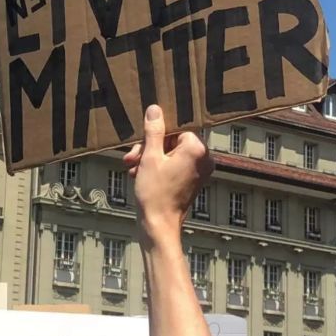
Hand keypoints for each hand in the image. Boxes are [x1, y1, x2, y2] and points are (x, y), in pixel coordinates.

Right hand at [124, 105, 213, 244]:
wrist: (159, 226)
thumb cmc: (155, 194)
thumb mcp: (149, 158)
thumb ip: (153, 131)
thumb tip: (155, 109)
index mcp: (196, 149)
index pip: (175, 128)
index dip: (155, 136)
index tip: (141, 144)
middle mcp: (203, 159)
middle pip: (172, 141)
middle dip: (149, 148)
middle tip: (132, 158)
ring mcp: (200, 171)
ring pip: (171, 153)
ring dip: (150, 159)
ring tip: (133, 168)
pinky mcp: (193, 180)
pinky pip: (175, 165)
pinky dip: (158, 168)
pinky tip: (140, 174)